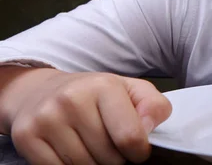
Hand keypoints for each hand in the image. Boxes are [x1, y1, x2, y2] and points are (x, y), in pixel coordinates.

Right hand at [2, 67, 170, 163]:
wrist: (41, 91)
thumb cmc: (93, 94)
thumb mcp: (130, 90)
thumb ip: (152, 105)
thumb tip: (148, 129)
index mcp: (104, 86)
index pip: (130, 137)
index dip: (138, 152)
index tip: (137, 151)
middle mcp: (72, 99)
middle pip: (108, 157)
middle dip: (115, 158)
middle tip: (110, 144)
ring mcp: (47, 118)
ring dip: (93, 164)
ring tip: (92, 146)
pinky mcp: (26, 136)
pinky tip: (71, 151)